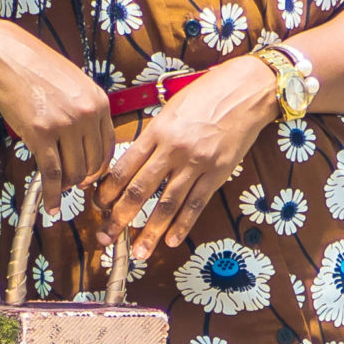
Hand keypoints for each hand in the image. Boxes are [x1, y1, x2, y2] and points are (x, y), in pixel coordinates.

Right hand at [0, 20, 114, 214]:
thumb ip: (85, 111)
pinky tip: (50, 207)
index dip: (97, 168)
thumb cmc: (37, 68)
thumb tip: (84, 146)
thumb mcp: (75, 84)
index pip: (107, 148)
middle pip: (91, 164)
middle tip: (70, 184)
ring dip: (65, 186)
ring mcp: (65, 125)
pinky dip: (51, 195)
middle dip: (81, 179)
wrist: (6, 56)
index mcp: (99, 102)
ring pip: (73, 172)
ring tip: (56, 188)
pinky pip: (51, 173)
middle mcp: (87, 114)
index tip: (89, 176)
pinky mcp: (41, 134)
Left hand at [96, 57, 278, 257]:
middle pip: (140, 190)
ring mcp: (197, 163)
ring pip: (167, 204)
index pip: (124, 168)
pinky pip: (196, 205)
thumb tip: (132, 163)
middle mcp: (173, 149)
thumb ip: (152, 136)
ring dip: (150, 232)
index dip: (107, 192)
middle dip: (119, 218)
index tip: (97, 207)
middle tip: (106, 238)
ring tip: (139, 253)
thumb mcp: (170, 109)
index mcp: (157, 131)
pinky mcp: (218, 173)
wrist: (246, 91)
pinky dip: (182, 225)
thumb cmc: (207, 95)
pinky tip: (171, 241)